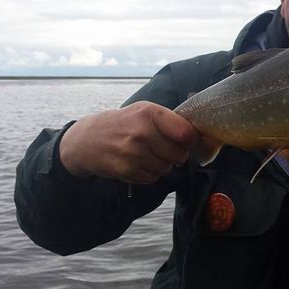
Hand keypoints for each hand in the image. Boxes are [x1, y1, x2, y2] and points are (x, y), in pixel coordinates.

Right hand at [59, 101, 197, 183]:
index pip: (186, 133)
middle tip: (163, 149)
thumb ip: (171, 121)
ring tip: (147, 155)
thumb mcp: (145, 111)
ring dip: (162, 165)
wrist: (88, 139)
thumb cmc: (124, 123)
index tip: (185, 141)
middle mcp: (142, 132)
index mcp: (150, 113)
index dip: (190, 141)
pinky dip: (148, 174)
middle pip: (179, 155)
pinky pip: (152, 178)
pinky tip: (136, 163)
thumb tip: (200, 136)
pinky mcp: (126, 169)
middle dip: (176, 155)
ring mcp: (133, 152)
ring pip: (166, 168)